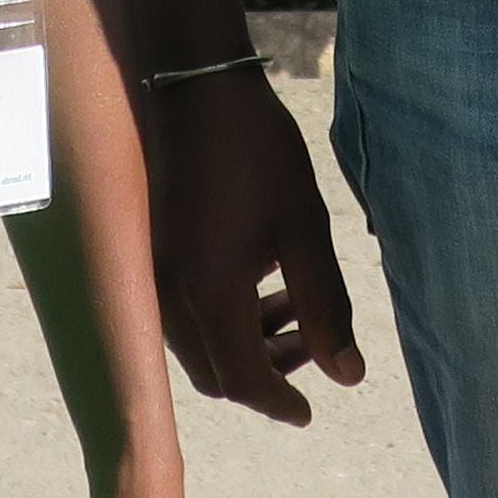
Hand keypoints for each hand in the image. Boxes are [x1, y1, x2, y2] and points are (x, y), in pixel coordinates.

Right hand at [145, 71, 365, 422]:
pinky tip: (256, 276)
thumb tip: (348, 375)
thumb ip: (326, 307)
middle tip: (313, 347)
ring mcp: (154, 272)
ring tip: (291, 305)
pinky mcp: (150, 251)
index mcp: (210, 294)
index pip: (243, 381)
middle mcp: (171, 294)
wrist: (197, 86)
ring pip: (195, 343)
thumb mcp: (305, 229)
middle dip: (265, 373)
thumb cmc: (258, 152)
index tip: (310, 412)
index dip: (279, 402)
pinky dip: (219, 316)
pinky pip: (181, 311)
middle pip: (214, 372)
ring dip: (243, 343)